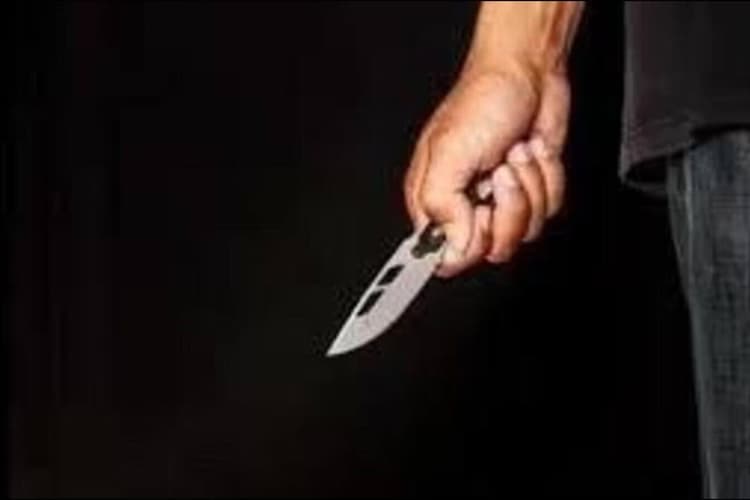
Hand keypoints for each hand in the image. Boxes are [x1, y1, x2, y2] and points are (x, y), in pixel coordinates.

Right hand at [403, 68, 569, 276]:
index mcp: (433, 199)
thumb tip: (451, 248)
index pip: (445, 256)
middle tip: (499, 174)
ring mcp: (499, 201)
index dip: (467, 245)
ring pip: (524, 231)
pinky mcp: (529, 192)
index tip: (479, 214)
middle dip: (507, 209)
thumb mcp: (449, 150)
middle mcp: (464, 205)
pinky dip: (547, 178)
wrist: (526, 73)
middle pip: (492, 249)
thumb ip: (441, 204)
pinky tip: (531, 153)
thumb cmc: (483, 100)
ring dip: (529, 187)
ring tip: (514, 154)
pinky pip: (547, 210)